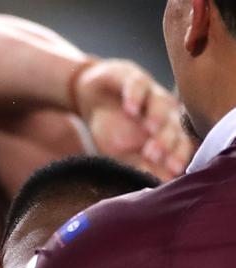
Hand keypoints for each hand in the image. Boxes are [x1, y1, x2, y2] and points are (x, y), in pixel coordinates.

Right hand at [74, 59, 192, 177]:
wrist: (92, 96)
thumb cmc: (110, 126)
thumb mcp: (119, 152)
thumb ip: (137, 165)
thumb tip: (156, 185)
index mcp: (165, 134)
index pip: (179, 146)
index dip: (176, 157)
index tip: (171, 171)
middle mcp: (164, 113)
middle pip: (173, 126)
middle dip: (166, 140)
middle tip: (155, 154)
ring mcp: (151, 94)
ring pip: (162, 104)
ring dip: (157, 116)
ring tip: (149, 128)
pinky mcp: (133, 77)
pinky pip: (139, 85)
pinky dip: (135, 97)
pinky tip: (129, 109)